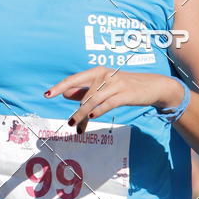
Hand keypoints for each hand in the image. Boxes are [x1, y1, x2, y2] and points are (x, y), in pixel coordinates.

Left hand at [44, 67, 183, 132]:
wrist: (151, 86)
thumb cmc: (124, 86)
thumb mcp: (104, 86)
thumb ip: (84, 89)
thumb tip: (64, 93)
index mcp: (97, 71)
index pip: (74, 79)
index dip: (60, 87)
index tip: (47, 95)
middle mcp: (104, 75)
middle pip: (84, 95)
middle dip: (77, 112)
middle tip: (71, 124)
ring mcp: (115, 84)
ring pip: (93, 101)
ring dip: (84, 115)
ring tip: (78, 126)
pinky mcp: (124, 94)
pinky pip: (107, 103)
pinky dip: (99, 110)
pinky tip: (93, 117)